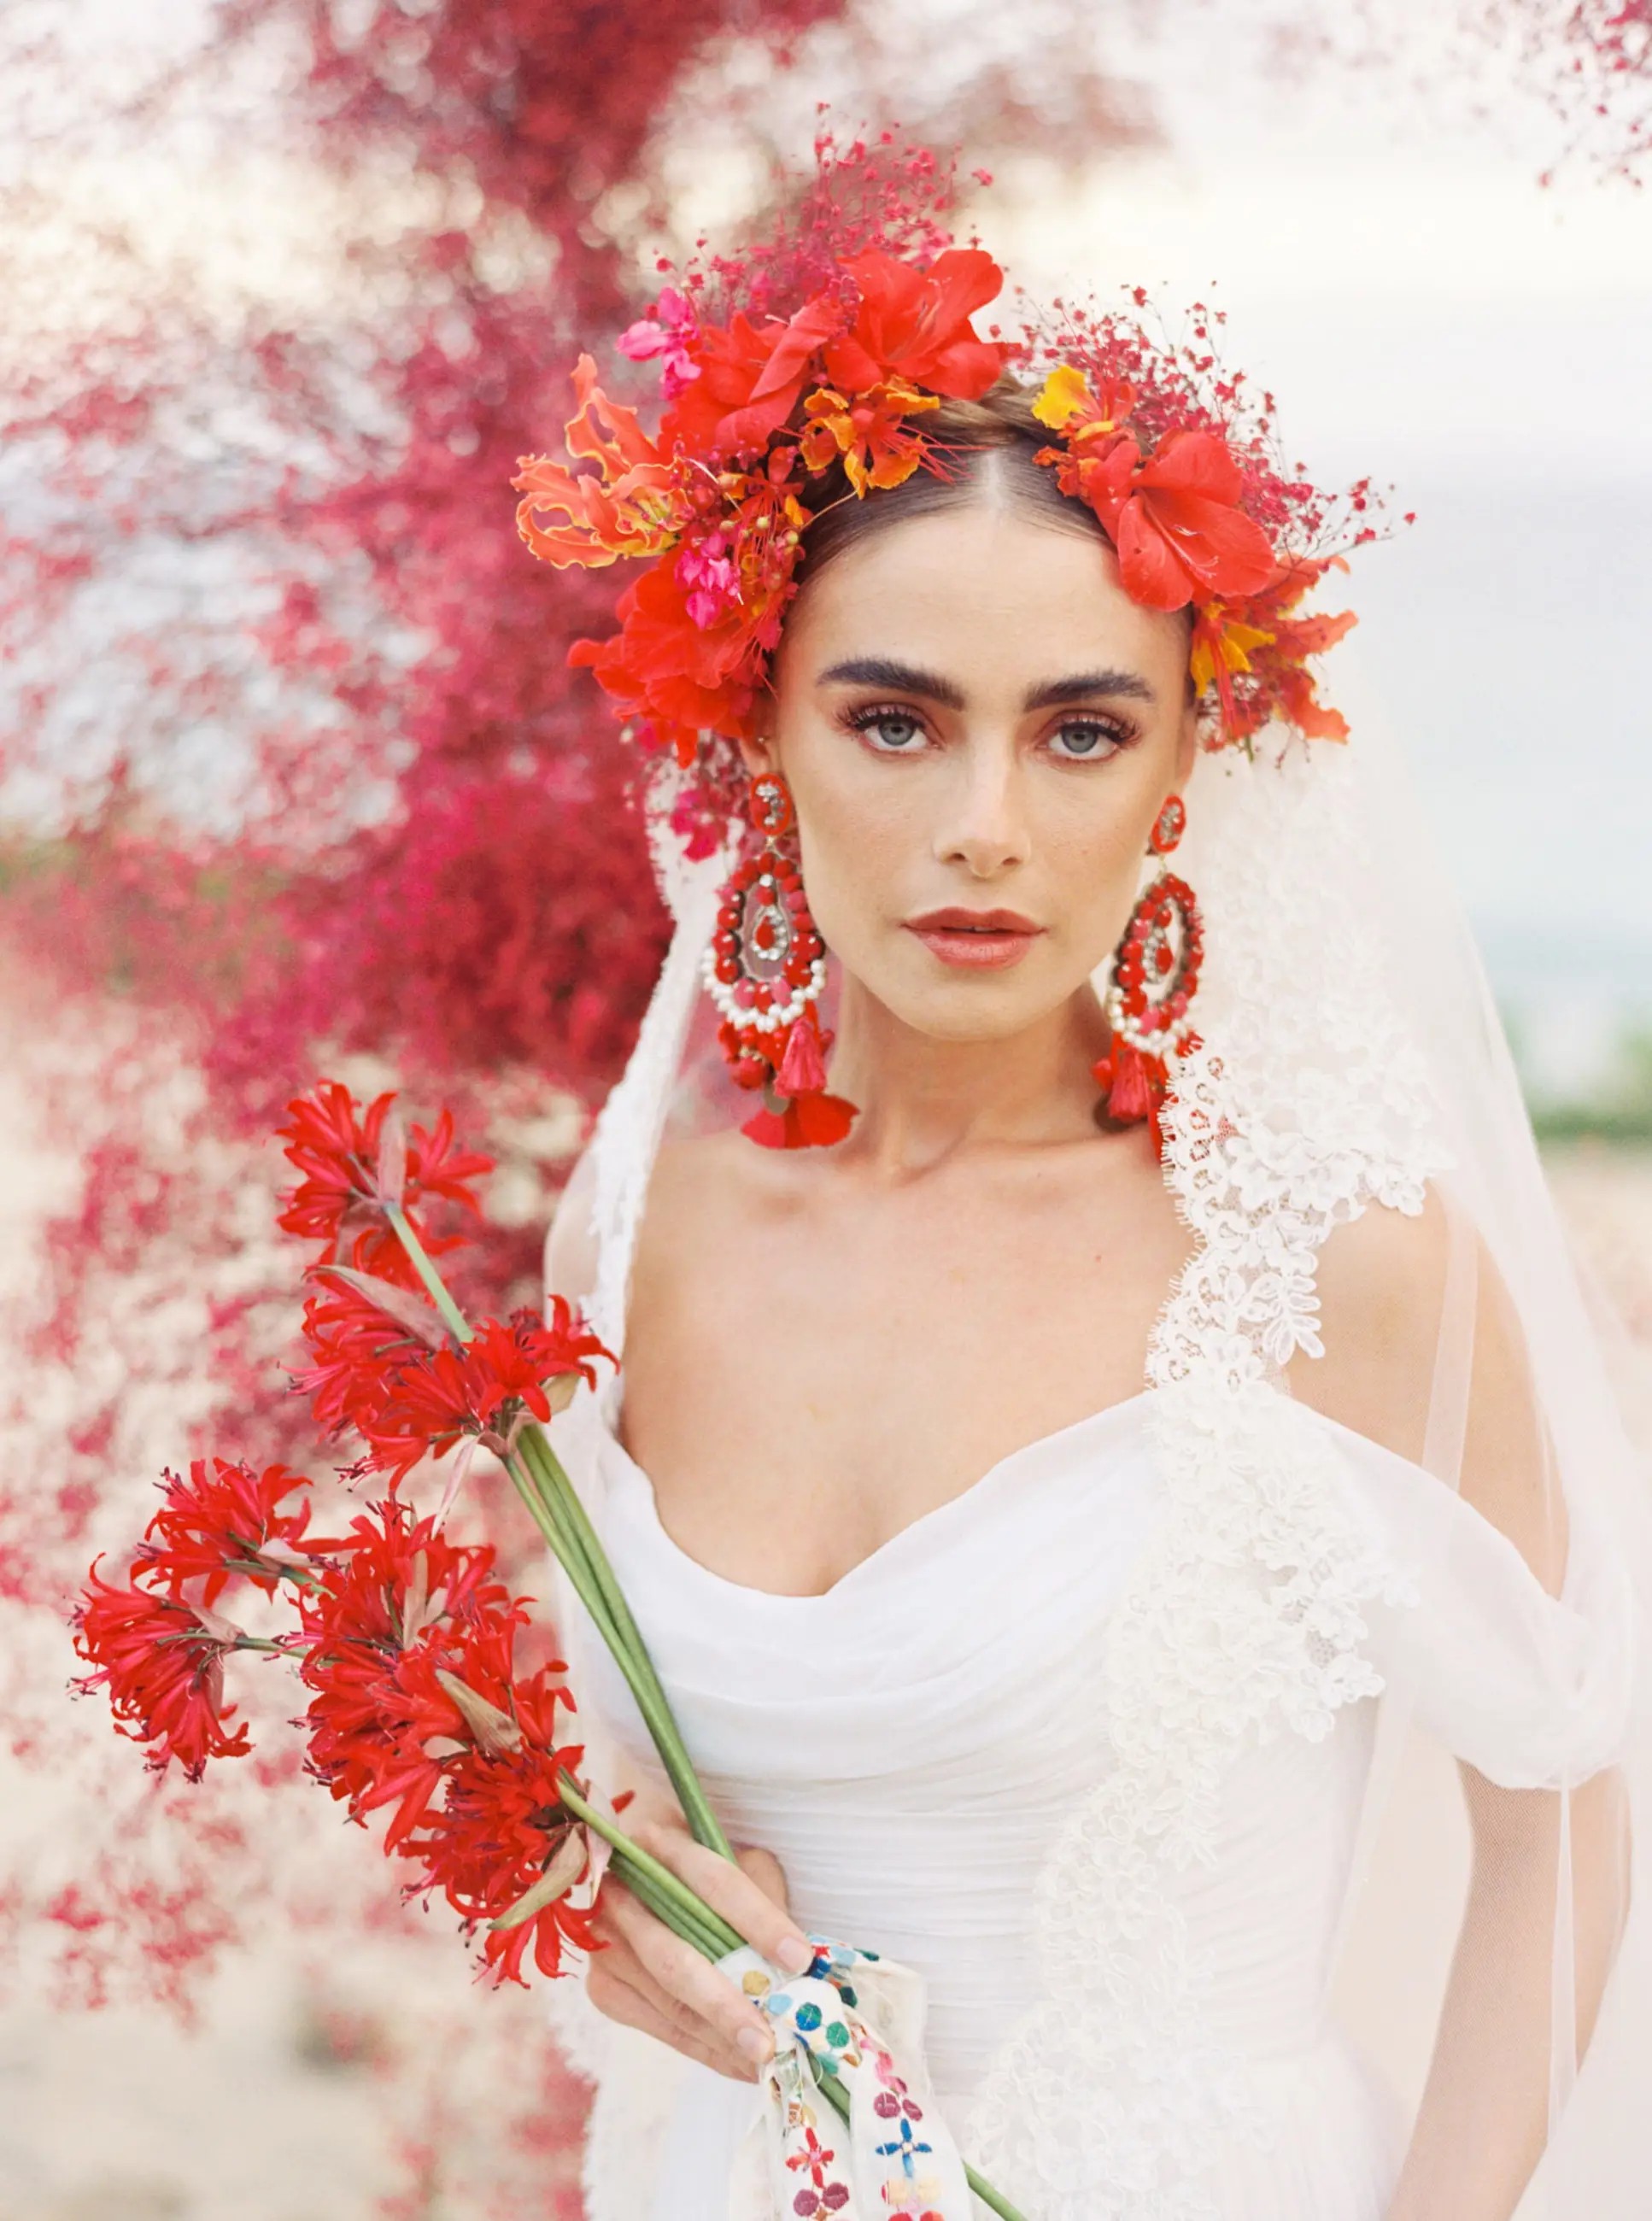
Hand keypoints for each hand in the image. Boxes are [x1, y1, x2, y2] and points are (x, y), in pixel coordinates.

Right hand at [587, 1807, 815, 2080]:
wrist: (644, 1876)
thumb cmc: (706, 1866)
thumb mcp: (739, 1857)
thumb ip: (765, 1896)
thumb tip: (799, 1960)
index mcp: (659, 1841)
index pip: (714, 1883)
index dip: (758, 1920)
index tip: (800, 1958)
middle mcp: (620, 1891)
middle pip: (677, 1959)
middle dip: (726, 2006)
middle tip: (769, 2044)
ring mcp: (606, 1944)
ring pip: (669, 2002)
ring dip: (721, 2040)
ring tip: (767, 2063)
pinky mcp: (605, 1986)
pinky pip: (661, 2028)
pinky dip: (704, 2049)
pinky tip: (739, 2063)